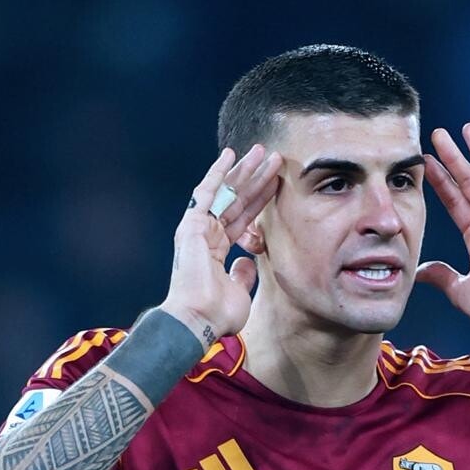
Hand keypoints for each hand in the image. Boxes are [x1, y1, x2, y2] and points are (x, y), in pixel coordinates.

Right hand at [161, 144, 280, 347]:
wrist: (199, 319)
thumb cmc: (217, 314)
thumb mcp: (240, 292)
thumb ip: (244, 274)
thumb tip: (248, 261)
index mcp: (217, 251)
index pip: (243, 219)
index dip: (261, 201)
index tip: (277, 184)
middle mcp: (207, 236)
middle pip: (237, 201)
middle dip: (256, 179)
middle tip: (272, 159)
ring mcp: (199, 228)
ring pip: (226, 192)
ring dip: (244, 171)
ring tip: (261, 151)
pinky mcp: (192, 224)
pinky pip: (207, 192)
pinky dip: (218, 173)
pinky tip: (230, 155)